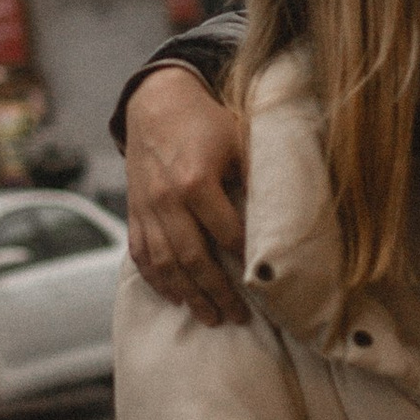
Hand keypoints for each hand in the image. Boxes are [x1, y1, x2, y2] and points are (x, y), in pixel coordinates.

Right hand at [123, 68, 249, 325]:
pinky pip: (141, 254)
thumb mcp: (238, 139)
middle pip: (193, 259)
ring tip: (209, 316)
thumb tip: (285, 210)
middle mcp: (167, 200)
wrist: (155, 103)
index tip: (264, 283)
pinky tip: (174, 296)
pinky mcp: (134, 212)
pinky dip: (157, 279)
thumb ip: (255, 174)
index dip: (246, 260)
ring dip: (188, 294)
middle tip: (237, 316)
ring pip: (165, 264)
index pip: (226, 234)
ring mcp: (146, 209)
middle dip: (216, 292)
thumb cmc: (204, 122)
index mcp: (196, 181)